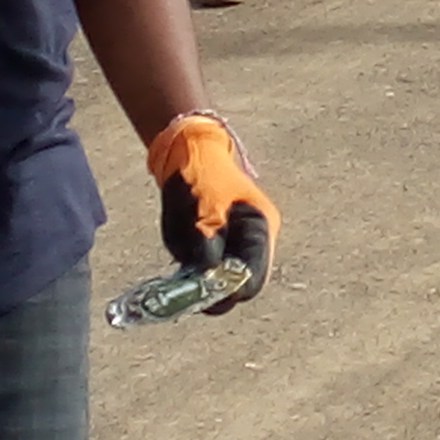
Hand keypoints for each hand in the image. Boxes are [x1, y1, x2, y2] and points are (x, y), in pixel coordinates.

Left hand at [149, 111, 276, 310]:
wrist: (188, 148)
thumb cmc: (201, 172)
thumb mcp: (205, 208)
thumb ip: (208, 244)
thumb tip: (206, 277)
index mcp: (260, 229)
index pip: (252, 281)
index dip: (229, 291)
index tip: (203, 292)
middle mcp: (250, 242)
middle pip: (234, 285)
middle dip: (209, 286)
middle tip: (183, 283)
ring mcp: (233, 243)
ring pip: (215, 279)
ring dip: (194, 272)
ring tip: (181, 241)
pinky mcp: (214, 243)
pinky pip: (199, 265)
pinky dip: (186, 261)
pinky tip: (179, 239)